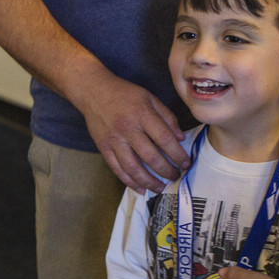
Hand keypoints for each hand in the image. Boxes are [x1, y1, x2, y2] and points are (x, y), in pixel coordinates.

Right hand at [75, 68, 187, 192]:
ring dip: (149, 181)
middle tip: (176, 175)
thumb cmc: (124, 93)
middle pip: (150, 156)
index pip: (164, 139)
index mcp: (141, 114)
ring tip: (161, 187)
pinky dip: (130, 181)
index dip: (177, 154)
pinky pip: (117, 169)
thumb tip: (180, 138)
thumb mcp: (149, 97)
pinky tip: (141, 188)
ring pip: (133, 167)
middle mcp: (127, 128)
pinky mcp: (103, 147)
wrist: (93, 90)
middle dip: (167, 170)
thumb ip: (166, 117)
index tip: (186, 163)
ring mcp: (113, 139)